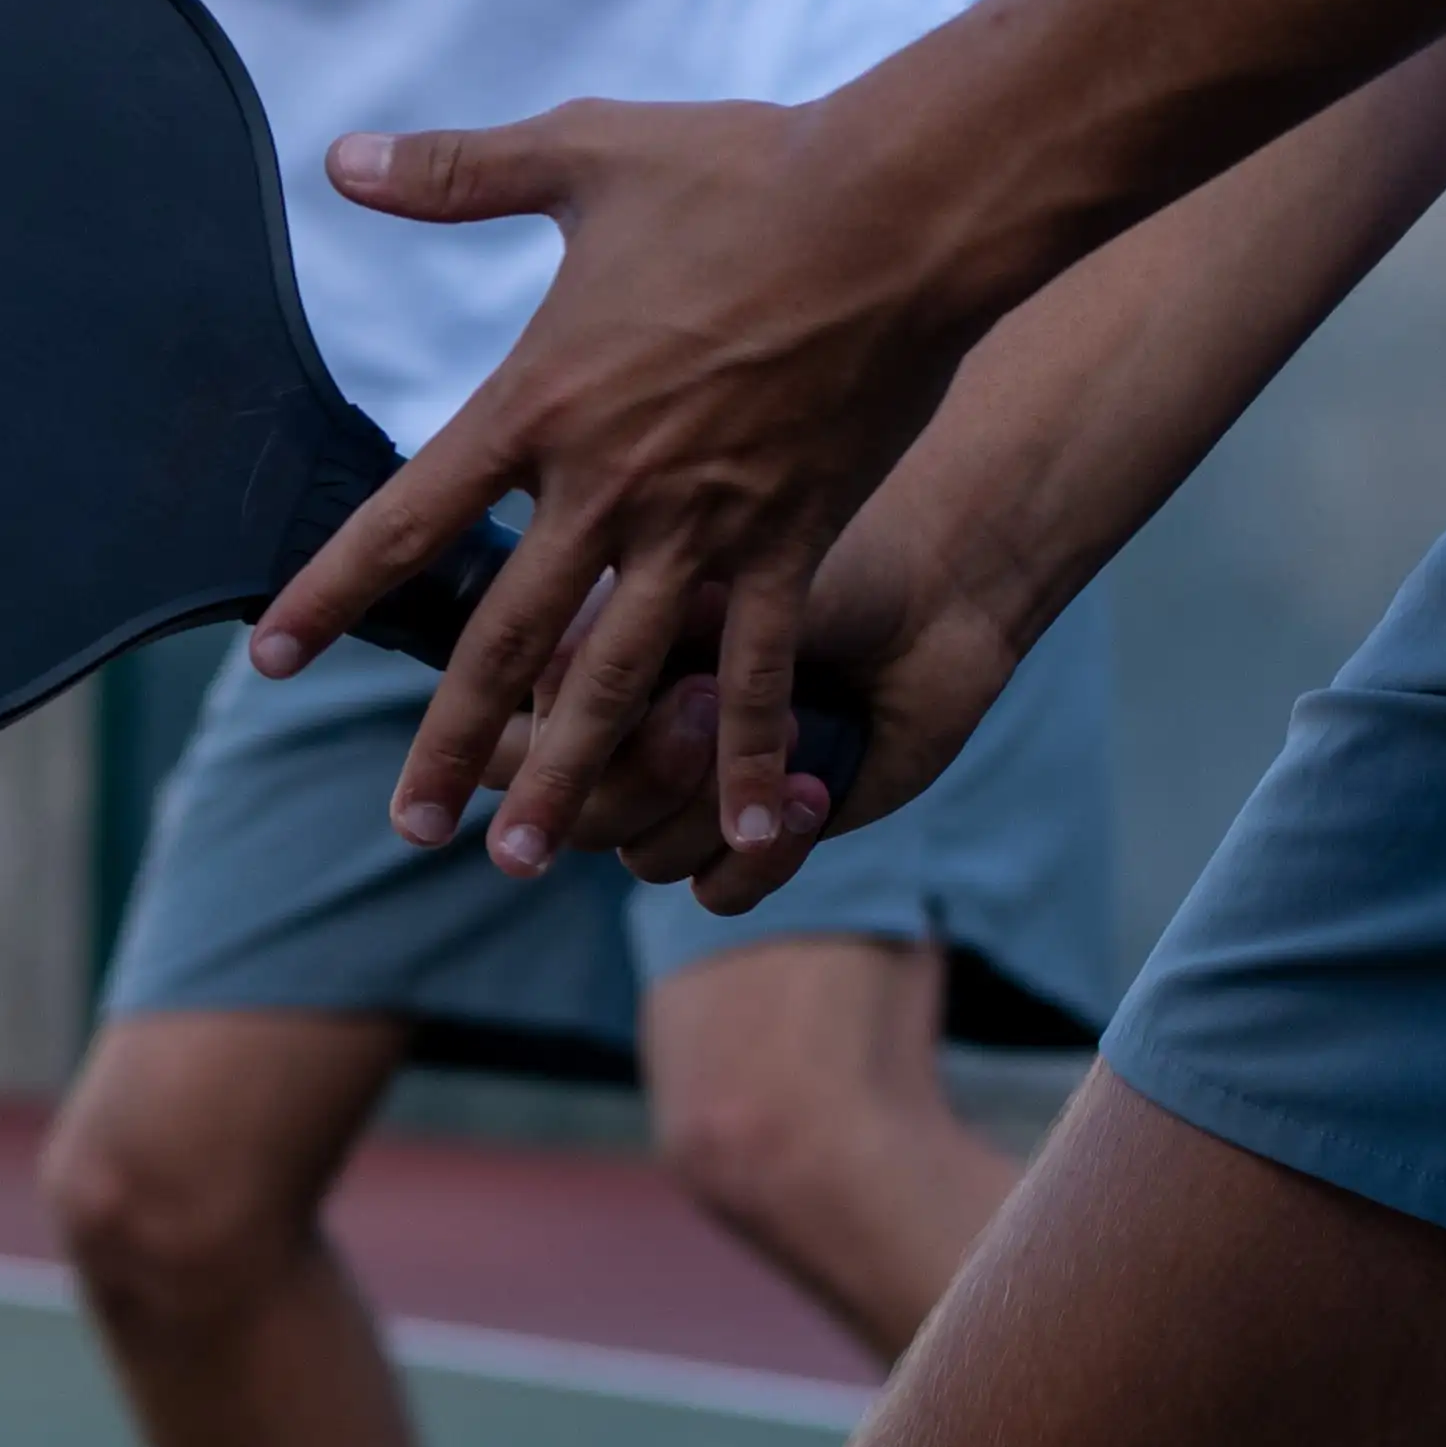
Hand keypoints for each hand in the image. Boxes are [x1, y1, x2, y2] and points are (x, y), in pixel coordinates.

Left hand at [251, 92, 994, 881]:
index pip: (409, 520)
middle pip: (506, 639)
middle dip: (453, 741)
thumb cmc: (746, 169)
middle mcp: (612, 483)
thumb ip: (455, 172)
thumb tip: (340, 161)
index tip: (268, 657)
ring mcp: (707, 523)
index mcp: (542, 399)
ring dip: (571, 773)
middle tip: (407, 826)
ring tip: (525, 858)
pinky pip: (764, 668)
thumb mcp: (583, 152)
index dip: (332, 594)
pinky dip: (754, 753)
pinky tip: (753, 830)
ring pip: (620, 679)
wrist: (906, 209)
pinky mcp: (795, 539)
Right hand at [536, 454, 1047, 913]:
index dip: (545, 733)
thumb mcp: (708, 572)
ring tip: (789, 731)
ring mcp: (685, 794)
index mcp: (584, 667)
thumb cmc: (813, 555)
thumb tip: (551, 658)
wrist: (934, 595)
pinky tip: (815, 790)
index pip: (511, 737)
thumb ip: (621, 619)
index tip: (597, 680)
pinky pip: (716, 891)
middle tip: (704, 704)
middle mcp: (626, 737)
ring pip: (641, 855)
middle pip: (570, 813)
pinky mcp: (750, 840)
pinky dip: (763, 852)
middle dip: (642, 766)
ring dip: (713, 802)